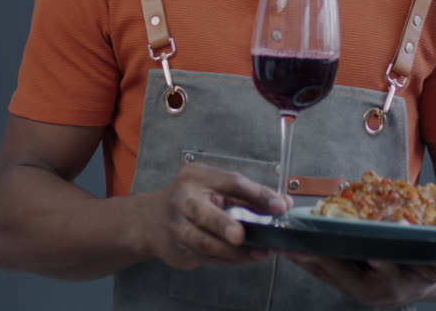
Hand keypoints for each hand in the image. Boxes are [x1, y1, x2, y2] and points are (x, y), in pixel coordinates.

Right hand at [143, 162, 290, 269]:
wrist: (151, 220)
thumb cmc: (192, 199)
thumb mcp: (216, 188)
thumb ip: (248, 197)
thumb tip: (284, 204)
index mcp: (197, 176)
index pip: (231, 183)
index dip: (257, 195)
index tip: (279, 206)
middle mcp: (183, 199)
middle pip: (203, 213)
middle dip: (224, 225)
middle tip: (242, 236)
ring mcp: (177, 226)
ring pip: (204, 242)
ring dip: (233, 251)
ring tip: (258, 254)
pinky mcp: (178, 249)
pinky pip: (206, 257)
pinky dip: (228, 259)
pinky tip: (244, 258)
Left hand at [288, 254, 435, 306]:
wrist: (429, 278)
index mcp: (399, 287)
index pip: (386, 277)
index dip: (378, 266)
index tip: (371, 256)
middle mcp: (375, 291)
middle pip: (346, 276)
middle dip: (325, 262)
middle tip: (304, 247)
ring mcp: (358, 287)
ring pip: (329, 274)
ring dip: (307, 260)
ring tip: (287, 244)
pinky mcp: (346, 280)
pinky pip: (323, 270)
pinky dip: (307, 258)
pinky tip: (291, 246)